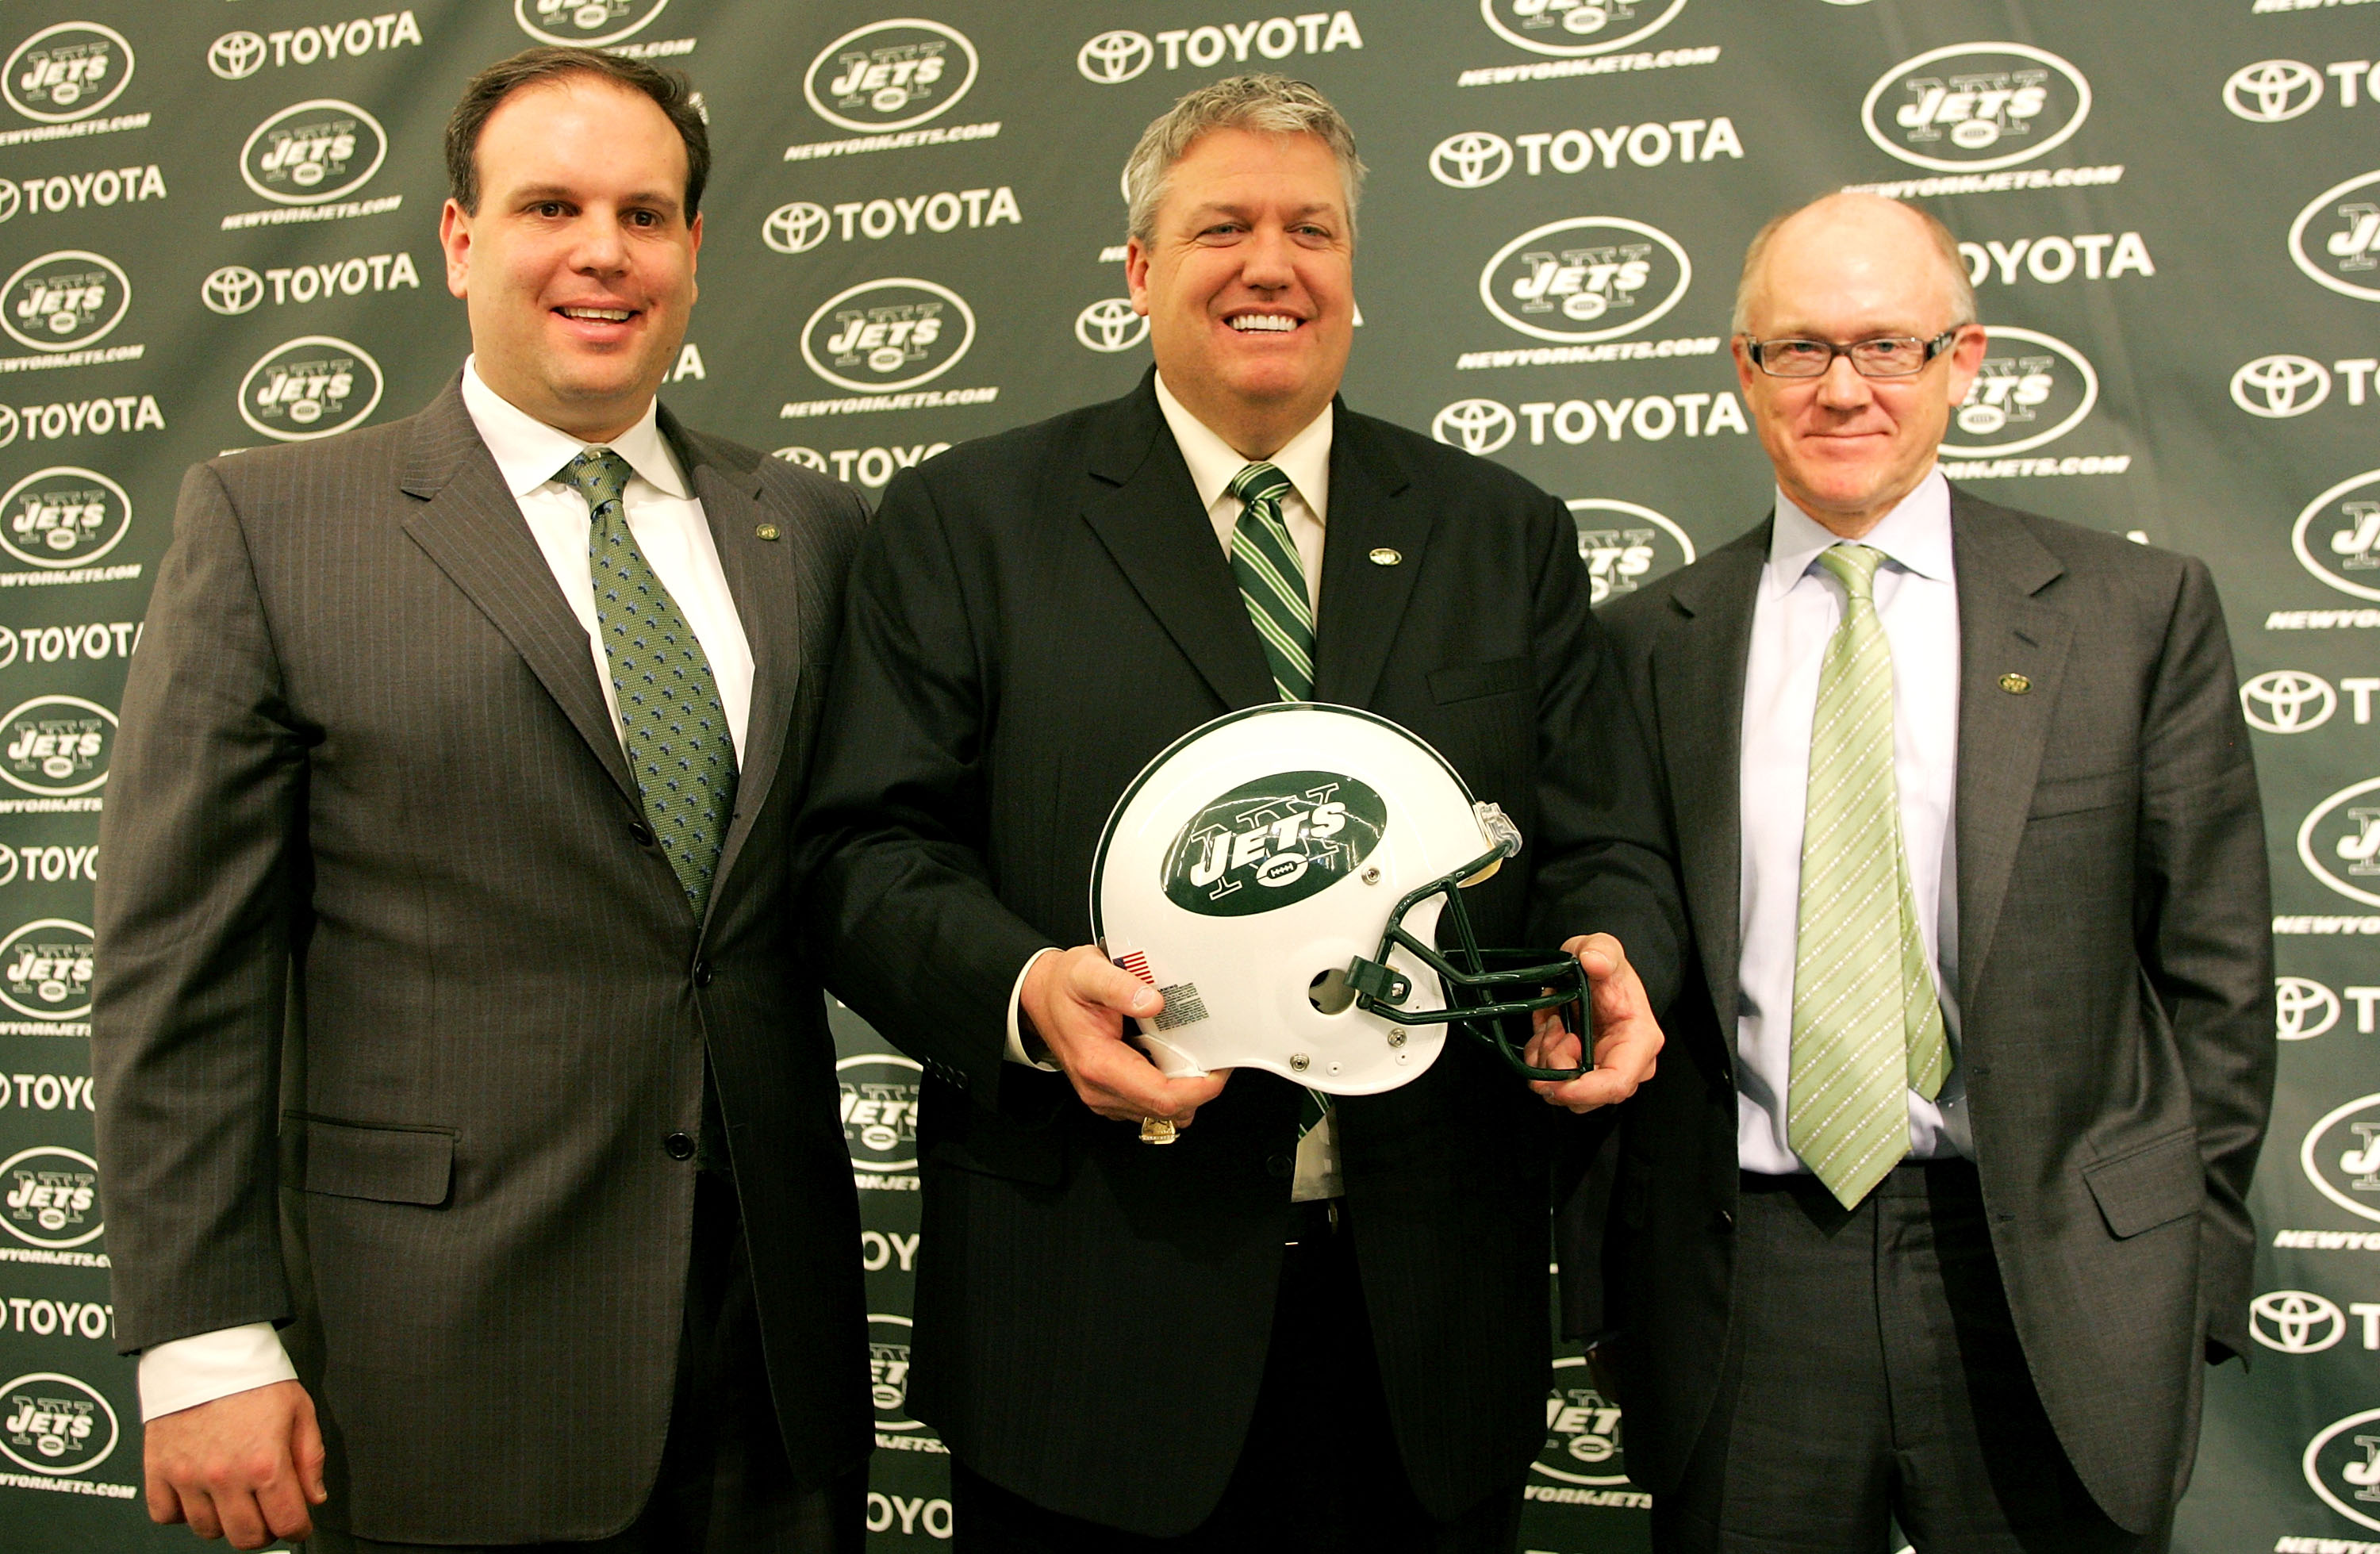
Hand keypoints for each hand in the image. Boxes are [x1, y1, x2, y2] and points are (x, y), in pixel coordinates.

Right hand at [143, 1379, 325, 1547]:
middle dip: (264, 1531)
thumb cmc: (254, 1378)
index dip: (299, 1528)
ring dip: (225, 1522)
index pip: (287, 1524)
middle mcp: (224, 1476)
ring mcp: (187, 1477)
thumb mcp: (300, 1411)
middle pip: (246, 1537)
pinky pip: (165, 1515)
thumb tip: (314, 1496)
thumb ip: (311, 1458)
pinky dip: (181, 1513)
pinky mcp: (158, 1471)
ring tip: (234, 1497)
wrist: (207, 1351)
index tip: (298, 1522)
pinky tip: (198, 1494)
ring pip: (207, 1531)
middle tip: (268, 1514)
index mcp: (265, 1462)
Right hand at [1021, 945, 1228, 1127]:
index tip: (1220, 1067)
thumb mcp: (1088, 972)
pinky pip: (1150, 1108)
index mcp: (1099, 1064)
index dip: (1200, 1089)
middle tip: (1213, 1056)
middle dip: (1199, 1090)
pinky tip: (1171, 1061)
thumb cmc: (1064, 985)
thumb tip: (1153, 1002)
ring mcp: (1104, 1097)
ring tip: (1194, 1057)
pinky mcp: (1109, 1097)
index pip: (1162, 1098)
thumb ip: (1119, 986)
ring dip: (1185, 1093)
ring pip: (1161, 1115)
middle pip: (1168, 1113)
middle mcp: (1100, 1090)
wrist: (1040, 996)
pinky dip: (1170, 1091)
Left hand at [1525, 933, 1662, 1112]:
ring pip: (1566, 1092)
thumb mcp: (1603, 946)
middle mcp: (1627, 1065)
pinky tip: (1548, 1031)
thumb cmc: (1604, 965)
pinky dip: (1540, 1059)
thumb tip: (1594, 961)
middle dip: (1557, 1067)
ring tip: (1552, 1023)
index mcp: (1640, 1040)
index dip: (1583, 1091)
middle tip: (1554, 1027)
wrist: (1592, 972)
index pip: (1617, 1084)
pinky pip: (1553, 1083)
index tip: (1555, 1083)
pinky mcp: (1583, 1074)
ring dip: (1546, 1060)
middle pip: (1588, 1096)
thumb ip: (1602, 950)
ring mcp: (1603, 1072)